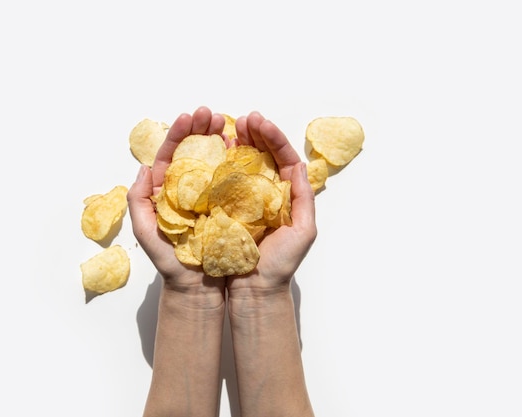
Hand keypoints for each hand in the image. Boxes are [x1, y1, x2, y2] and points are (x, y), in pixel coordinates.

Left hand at [127, 106, 225, 295]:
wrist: (197, 285)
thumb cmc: (171, 261)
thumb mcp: (146, 230)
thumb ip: (139, 200)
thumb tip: (145, 167)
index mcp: (168, 191)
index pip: (172, 155)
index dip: (180, 134)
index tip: (189, 117)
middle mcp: (190, 189)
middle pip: (195, 151)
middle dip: (202, 129)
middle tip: (211, 114)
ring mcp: (211, 196)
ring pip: (215, 160)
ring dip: (220, 139)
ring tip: (228, 123)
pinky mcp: (230, 205)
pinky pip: (234, 178)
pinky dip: (237, 160)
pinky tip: (241, 146)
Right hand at [227, 111, 316, 293]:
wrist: (254, 289)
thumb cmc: (280, 263)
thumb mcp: (303, 230)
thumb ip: (303, 198)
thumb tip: (299, 166)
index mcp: (285, 194)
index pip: (282, 158)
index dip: (272, 138)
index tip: (260, 122)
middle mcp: (265, 192)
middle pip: (263, 155)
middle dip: (255, 134)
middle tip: (245, 120)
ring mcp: (244, 199)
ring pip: (243, 163)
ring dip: (238, 142)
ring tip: (231, 127)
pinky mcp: (224, 207)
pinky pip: (223, 180)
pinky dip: (221, 163)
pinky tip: (217, 149)